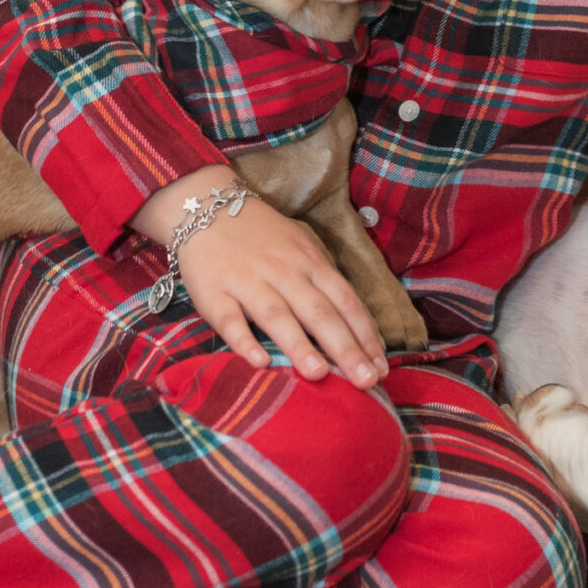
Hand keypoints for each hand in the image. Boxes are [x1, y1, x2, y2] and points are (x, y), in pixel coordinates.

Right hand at [133, 167, 388, 388]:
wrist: (205, 206)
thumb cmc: (262, 236)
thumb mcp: (302, 249)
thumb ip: (323, 284)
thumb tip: (355, 329)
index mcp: (310, 262)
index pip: (345, 301)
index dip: (365, 335)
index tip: (382, 368)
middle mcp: (284, 272)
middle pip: (319, 312)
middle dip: (345, 348)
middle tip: (365, 381)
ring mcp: (248, 282)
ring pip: (278, 315)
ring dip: (300, 345)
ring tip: (320, 375)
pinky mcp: (213, 292)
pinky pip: (230, 319)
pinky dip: (244, 340)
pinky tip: (258, 363)